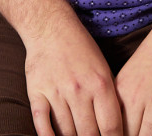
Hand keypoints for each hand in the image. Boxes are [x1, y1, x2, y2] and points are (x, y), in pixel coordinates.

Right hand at [25, 15, 123, 135]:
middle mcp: (80, 90)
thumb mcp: (103, 69)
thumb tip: (114, 130)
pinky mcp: (37, 92)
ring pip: (67, 133)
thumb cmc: (81, 49)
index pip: (111, 128)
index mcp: (101, 84)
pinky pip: (43, 125)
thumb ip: (108, 99)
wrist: (50, 26)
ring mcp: (57, 92)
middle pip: (89, 135)